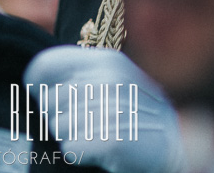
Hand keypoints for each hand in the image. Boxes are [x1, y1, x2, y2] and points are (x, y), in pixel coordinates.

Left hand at [25, 45, 185, 172]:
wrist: (178, 149)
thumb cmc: (140, 117)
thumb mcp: (117, 81)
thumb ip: (83, 74)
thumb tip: (36, 80)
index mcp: (106, 60)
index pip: (45, 64)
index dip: (37, 82)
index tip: (39, 92)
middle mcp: (107, 78)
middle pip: (48, 101)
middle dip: (61, 117)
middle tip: (90, 123)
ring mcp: (111, 108)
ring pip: (57, 126)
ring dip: (73, 137)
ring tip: (100, 135)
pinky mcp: (111, 139)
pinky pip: (70, 148)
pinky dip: (81, 154)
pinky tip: (102, 150)